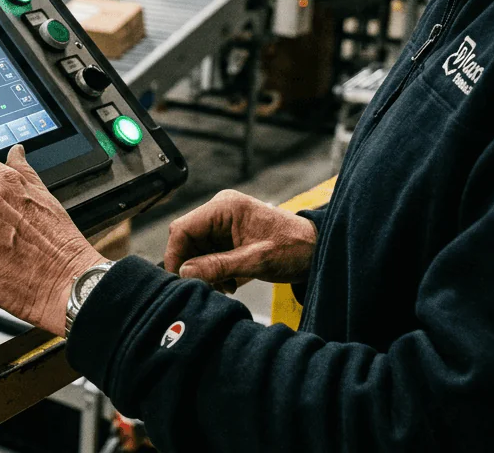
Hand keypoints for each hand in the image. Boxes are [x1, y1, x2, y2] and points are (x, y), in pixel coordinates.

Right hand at [164, 190, 317, 292]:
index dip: (175, 255)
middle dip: (192, 265)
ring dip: (203, 270)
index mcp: (225, 207)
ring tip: (224, 286)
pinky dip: (212, 270)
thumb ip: (218, 265)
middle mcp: (220, 210)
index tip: (179, 279)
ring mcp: (224, 223)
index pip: (183, 228)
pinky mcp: (228, 235)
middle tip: (205, 287)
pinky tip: (228, 282)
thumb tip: (185, 272)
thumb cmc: (295, 248)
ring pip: (195, 249)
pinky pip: (207, 253)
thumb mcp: (256, 260)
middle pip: (187, 239)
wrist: (318, 250)